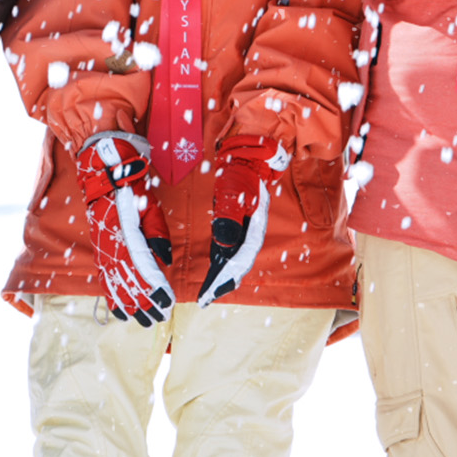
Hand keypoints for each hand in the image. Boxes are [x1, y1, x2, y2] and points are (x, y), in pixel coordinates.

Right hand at [74, 129, 172, 324]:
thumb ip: (157, 235)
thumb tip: (164, 260)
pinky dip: (112, 298)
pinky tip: (120, 312)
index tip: (167, 303)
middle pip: (129, 283)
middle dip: (145, 304)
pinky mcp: (99, 252)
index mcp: (127, 235)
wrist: (103, 176)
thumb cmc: (131, 190)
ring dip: (130, 306)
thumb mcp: (149, 208)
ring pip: (115, 286)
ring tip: (142, 322)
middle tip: (160, 319)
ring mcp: (102, 250)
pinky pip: (104, 281)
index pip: (143, 269)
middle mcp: (112, 246)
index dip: (155, 289)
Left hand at [201, 135, 291, 302]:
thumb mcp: (233, 193)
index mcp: (252, 230)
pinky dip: (223, 261)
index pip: (237, 262)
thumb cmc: (241, 173)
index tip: (208, 296)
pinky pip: (232, 248)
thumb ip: (230, 219)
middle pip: (237, 265)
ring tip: (208, 290)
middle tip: (205, 299)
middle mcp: (251, 234)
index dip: (222, 280)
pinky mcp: (241, 225)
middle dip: (221, 283)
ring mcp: (247, 230)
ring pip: (235, 259)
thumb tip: (224, 246)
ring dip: (223, 275)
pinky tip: (214, 267)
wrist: (250, 156)